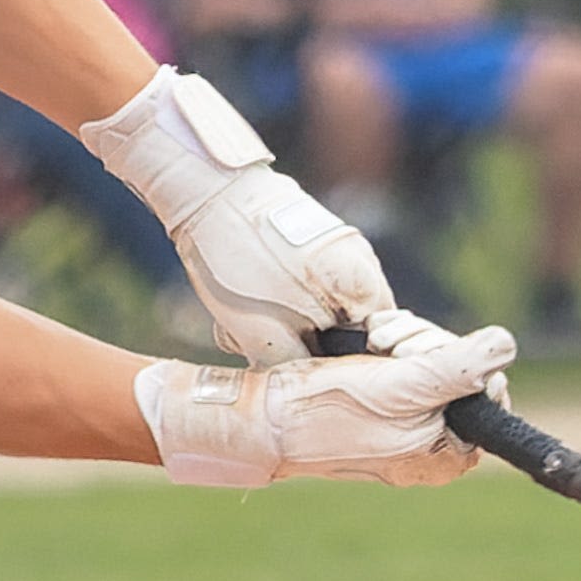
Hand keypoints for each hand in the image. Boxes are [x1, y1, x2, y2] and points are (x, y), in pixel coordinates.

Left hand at [78, 66, 390, 361]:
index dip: (342, 374)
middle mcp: (358, 264)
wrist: (203, 187)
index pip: (377, 349)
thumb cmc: (239, 258)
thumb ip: (299, 368)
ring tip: (234, 327)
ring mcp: (332, 250)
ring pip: (312, 313)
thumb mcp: (265, 332)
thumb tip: (308, 393)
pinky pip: (297, 290)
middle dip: (300, 350)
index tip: (305, 386)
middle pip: (344, 332)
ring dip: (275, 330)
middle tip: (258, 353)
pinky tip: (232, 308)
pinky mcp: (303, 243)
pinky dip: (268, 306)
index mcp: (364, 284)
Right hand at [134, 307, 516, 488]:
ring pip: (432, 363)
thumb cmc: (329, 410)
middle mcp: (432, 447)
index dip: (463, 359)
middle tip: (389, 344)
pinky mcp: (380, 410)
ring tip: (373, 342)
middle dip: (428, 344)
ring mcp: (406, 429)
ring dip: (407, 341)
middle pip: (461, 373)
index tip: (424, 351)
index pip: (488, 391)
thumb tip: (508, 345)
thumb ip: (460, 366)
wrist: (266, 418)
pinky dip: (389, 349)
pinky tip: (367, 344)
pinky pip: (404, 369)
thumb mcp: (404, 385)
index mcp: (449, 455)